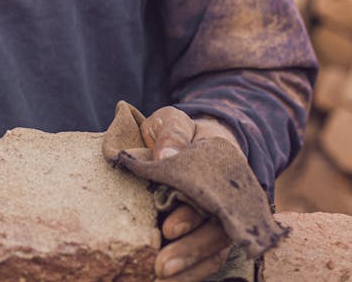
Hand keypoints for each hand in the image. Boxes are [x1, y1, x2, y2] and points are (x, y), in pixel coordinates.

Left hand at [141, 106, 237, 280]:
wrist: (193, 140)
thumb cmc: (181, 132)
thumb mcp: (174, 121)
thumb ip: (172, 132)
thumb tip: (166, 155)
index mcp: (219, 172)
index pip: (211, 199)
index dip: (190, 216)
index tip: (169, 228)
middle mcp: (226, 201)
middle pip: (215, 233)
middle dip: (189, 252)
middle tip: (161, 266)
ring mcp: (220, 220)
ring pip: (213, 251)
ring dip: (190, 268)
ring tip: (161, 277)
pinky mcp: (208, 235)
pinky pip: (207, 259)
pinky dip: (192, 273)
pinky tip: (171, 281)